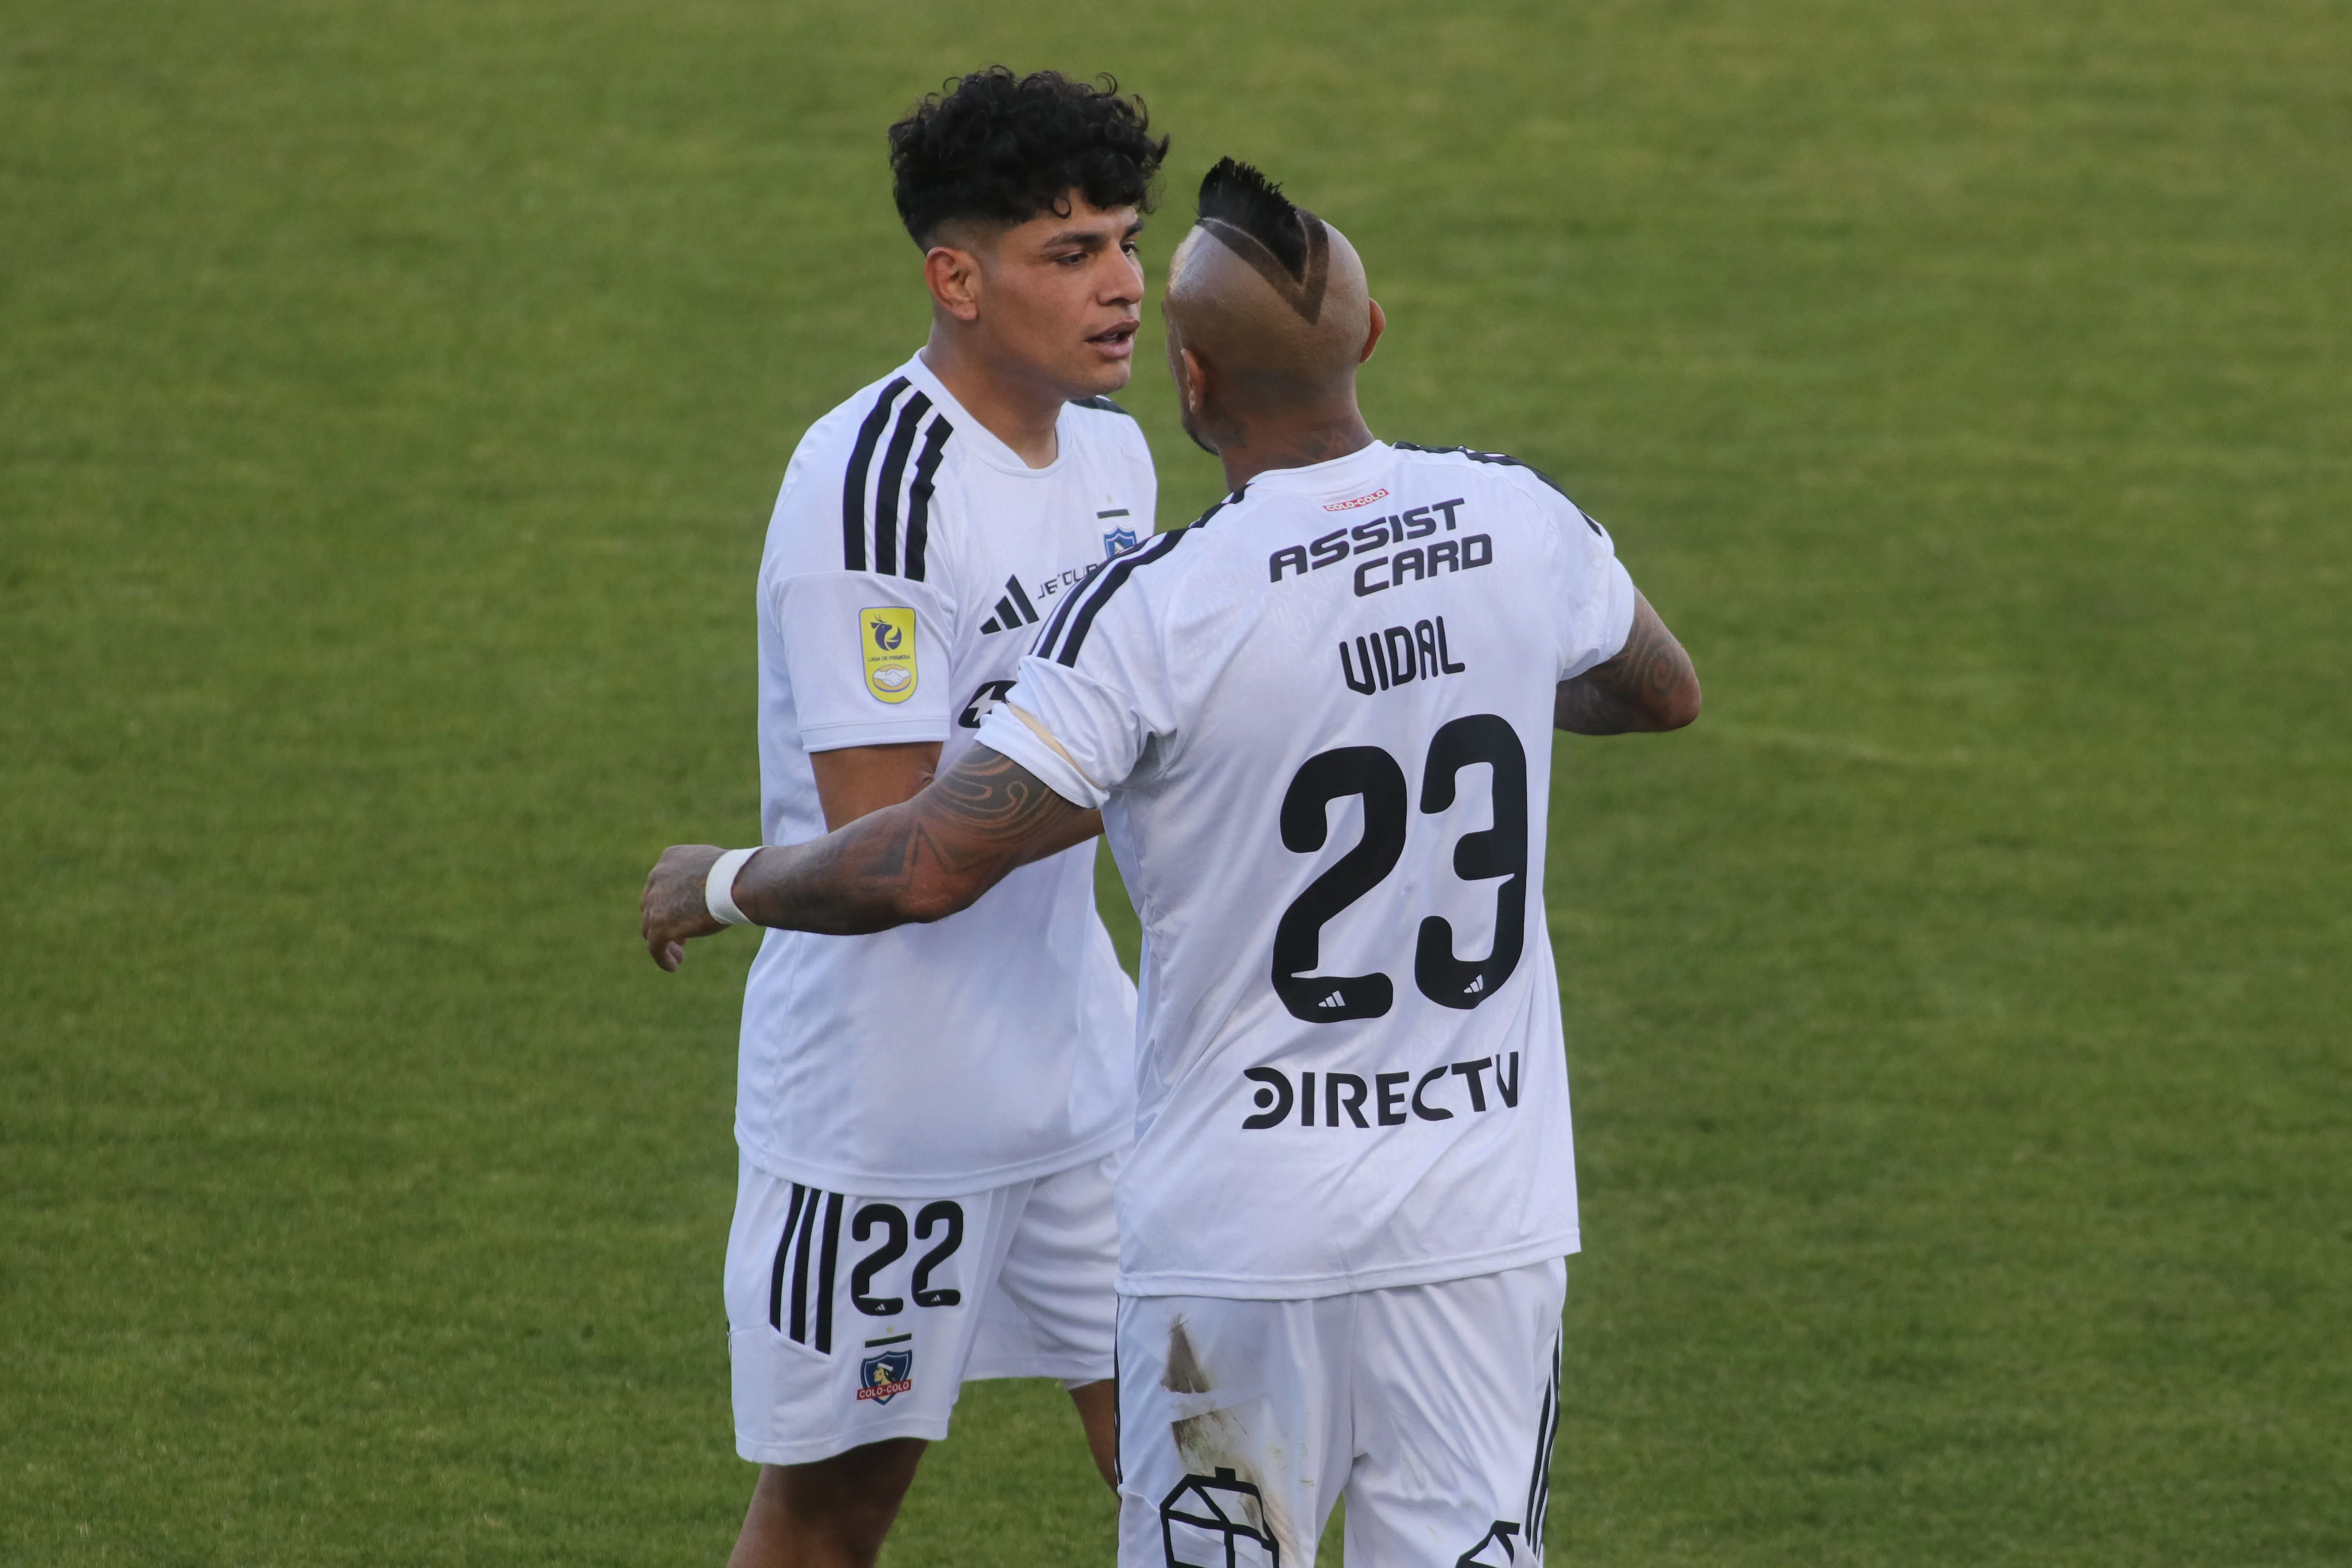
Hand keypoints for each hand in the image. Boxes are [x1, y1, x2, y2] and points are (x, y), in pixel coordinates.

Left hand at [642, 843, 731, 970]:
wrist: (736, 883)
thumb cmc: (737, 874)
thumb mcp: (715, 868)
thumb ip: (704, 877)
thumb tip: (711, 890)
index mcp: (670, 859)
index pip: (662, 884)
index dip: (670, 901)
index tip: (683, 914)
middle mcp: (656, 877)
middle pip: (652, 905)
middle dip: (665, 920)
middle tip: (681, 936)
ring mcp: (654, 902)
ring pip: (650, 928)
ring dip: (663, 942)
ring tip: (679, 955)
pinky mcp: (659, 925)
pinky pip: (655, 947)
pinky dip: (662, 957)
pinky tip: (673, 966)